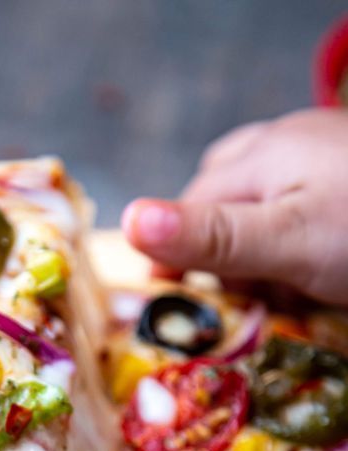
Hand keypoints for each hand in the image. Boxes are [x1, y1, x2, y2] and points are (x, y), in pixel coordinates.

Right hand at [122, 109, 347, 306]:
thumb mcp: (289, 241)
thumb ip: (213, 236)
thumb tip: (129, 221)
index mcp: (259, 156)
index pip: (189, 207)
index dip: (174, 258)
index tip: (168, 302)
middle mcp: (283, 140)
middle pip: (221, 199)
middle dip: (218, 253)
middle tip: (241, 305)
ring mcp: (320, 149)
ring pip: (259, 198)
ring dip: (256, 245)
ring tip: (283, 288)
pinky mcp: (346, 167)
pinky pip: (299, 198)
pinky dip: (292, 233)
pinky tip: (313, 258)